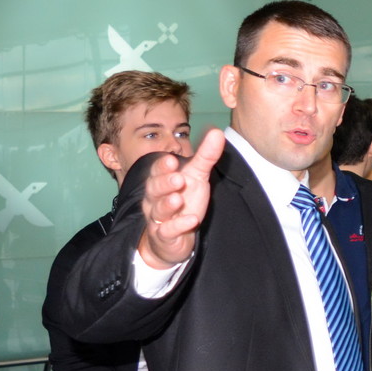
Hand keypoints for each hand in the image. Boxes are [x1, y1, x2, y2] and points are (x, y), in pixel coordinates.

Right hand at [137, 128, 224, 268]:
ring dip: (167, 205)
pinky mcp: (164, 236)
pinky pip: (167, 231)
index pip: (157, 171)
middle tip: (178, 179)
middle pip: (154, 189)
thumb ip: (205, 156)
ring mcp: (158, 218)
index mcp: (161, 181)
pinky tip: (191, 220)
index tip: (172, 160)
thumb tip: (217, 132)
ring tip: (177, 199)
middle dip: (164, 183)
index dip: (162, 166)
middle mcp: (155, 199)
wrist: (173, 238)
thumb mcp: (197, 177)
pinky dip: (178, 226)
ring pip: (158, 210)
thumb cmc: (184, 202)